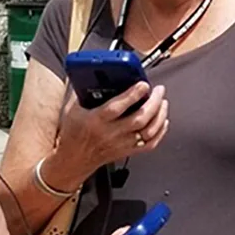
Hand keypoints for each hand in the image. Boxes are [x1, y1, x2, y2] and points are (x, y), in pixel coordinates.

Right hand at [55, 82, 169, 172]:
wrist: (73, 160)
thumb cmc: (73, 134)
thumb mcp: (72, 109)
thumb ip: (82, 91)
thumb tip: (90, 74)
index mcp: (96, 120)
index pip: (117, 107)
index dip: (133, 95)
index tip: (143, 84)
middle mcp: (111, 133)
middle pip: (139, 118)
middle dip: (153, 102)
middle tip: (159, 90)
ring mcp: (121, 144)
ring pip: (148, 131)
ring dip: (159, 115)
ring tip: (163, 102)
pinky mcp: (127, 151)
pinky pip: (150, 144)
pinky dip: (160, 132)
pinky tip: (162, 120)